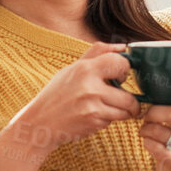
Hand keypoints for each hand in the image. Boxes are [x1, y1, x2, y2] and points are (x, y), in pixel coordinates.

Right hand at [0, 43, 138, 170]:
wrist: (39, 122)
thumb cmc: (56, 94)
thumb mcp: (72, 69)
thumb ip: (97, 54)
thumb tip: (123, 46)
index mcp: (84, 69)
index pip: (121, 62)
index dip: (125, 69)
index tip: (121, 75)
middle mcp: (90, 87)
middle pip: (129, 96)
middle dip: (130, 101)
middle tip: (124, 100)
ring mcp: (92, 107)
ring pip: (124, 111)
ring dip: (121, 113)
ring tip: (107, 109)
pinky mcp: (92, 123)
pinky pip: (112, 121)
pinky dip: (107, 120)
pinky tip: (93, 117)